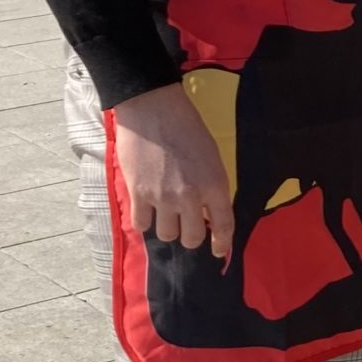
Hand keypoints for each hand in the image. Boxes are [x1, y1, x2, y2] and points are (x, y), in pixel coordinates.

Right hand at [112, 81, 233, 259]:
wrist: (153, 110)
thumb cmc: (187, 127)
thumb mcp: (212, 156)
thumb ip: (211, 185)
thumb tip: (206, 210)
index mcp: (214, 185)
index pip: (223, 226)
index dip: (222, 244)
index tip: (218, 251)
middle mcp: (190, 197)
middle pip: (191, 238)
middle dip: (190, 236)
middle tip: (186, 226)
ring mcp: (162, 197)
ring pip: (166, 234)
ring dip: (167, 227)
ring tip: (164, 213)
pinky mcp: (138, 193)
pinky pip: (141, 224)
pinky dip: (144, 221)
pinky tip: (146, 210)